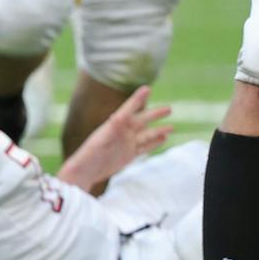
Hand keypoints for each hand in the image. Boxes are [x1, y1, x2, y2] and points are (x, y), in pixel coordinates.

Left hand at [57, 85, 171, 192]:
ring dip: (159, 130)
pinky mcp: (129, 155)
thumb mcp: (100, 141)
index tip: (147, 88)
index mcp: (115, 125)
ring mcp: (127, 143)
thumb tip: (118, 117)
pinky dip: (155, 143)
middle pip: (142, 120)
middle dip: (155, 115)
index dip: (138, 98)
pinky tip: (163, 138)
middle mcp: (123, 132)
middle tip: (169, 108)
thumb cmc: (89, 154)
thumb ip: (110, 129)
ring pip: (147, 135)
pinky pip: (145, 147)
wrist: (86, 171)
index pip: (129, 109)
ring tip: (172, 127)